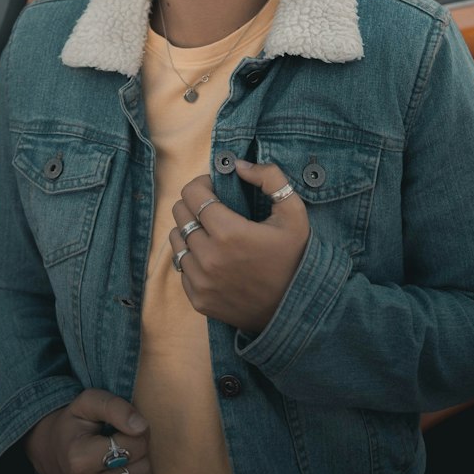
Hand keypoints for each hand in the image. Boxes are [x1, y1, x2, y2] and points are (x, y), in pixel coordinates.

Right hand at [24, 389, 150, 473]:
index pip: (136, 446)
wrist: (44, 451)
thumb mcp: (87, 402)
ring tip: (117, 460)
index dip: (137, 432)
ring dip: (136, 471)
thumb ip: (115, 407)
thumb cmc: (70, 424)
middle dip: (138, 452)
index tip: (122, 429)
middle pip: (141, 470)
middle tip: (120, 444)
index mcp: (78, 459)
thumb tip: (141, 427)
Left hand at [169, 159, 309, 335]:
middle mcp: (209, 257)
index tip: (215, 187)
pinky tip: (213, 257)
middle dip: (194, 204)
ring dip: (190, 231)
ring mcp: (201, 281)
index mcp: (229, 232)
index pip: (192, 194)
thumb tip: (238, 165)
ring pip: (176, 241)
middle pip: (180, 214)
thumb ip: (269, 178)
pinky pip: (181, 268)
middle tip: (213, 208)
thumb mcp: (294, 212)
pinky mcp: (199, 300)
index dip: (202, 184)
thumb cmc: (295, 257)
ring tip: (211, 233)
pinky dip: (192, 258)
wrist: (297, 308)